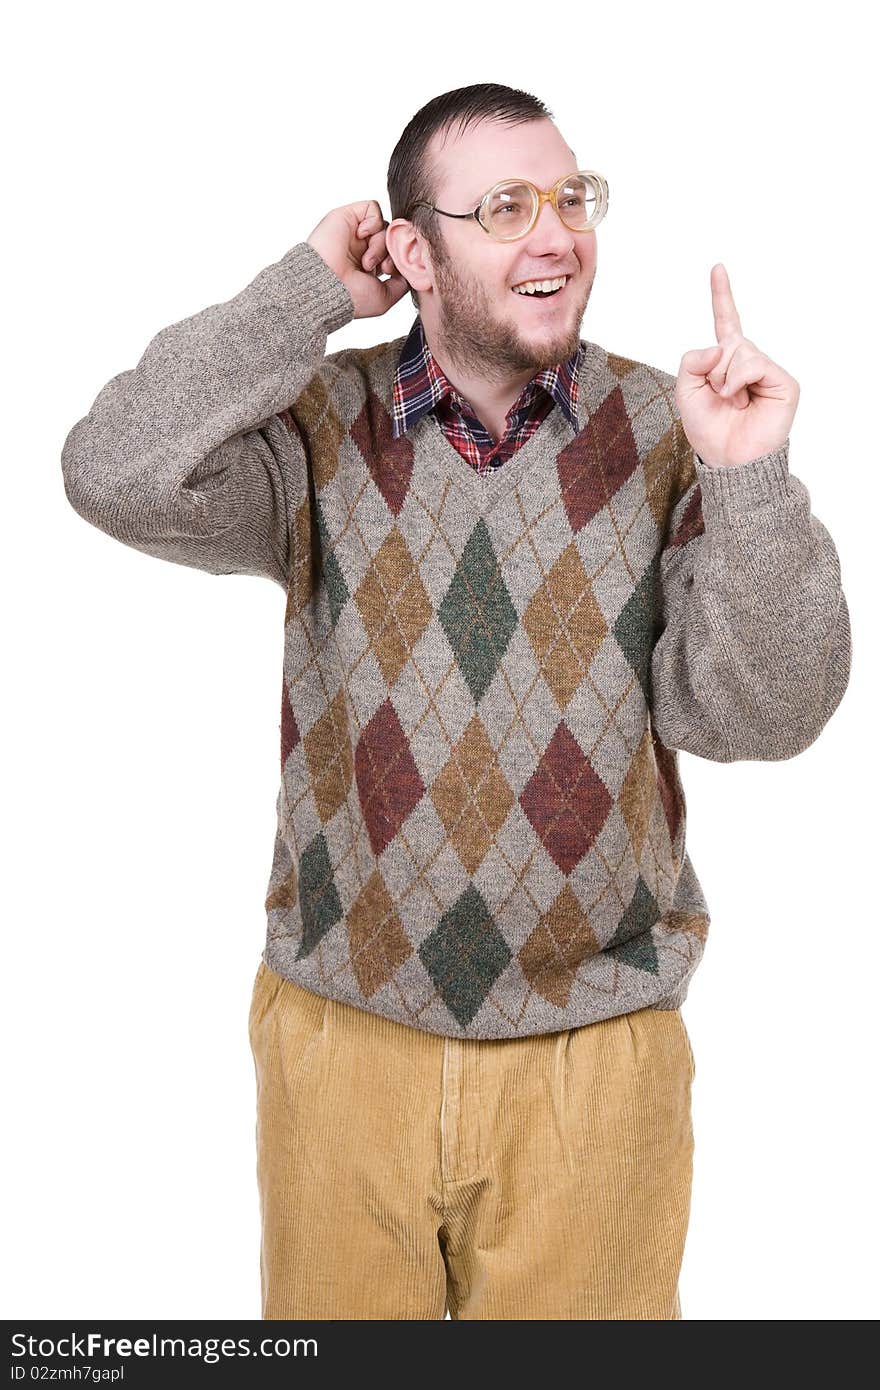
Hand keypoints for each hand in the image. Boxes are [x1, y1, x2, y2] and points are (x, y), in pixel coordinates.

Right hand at [307, 201, 410, 319]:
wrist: (326, 288)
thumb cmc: (351, 298)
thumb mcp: (384, 298)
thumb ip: (401, 284)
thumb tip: (410, 272)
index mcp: (368, 267)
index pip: (393, 253)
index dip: (398, 261)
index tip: (391, 273)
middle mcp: (361, 249)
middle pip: (391, 239)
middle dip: (391, 252)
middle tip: (384, 267)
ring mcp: (354, 233)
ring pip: (384, 226)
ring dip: (380, 244)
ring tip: (366, 261)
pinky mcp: (347, 217)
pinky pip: (372, 208)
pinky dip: (373, 222)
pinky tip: (361, 236)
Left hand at [675, 264, 799, 467]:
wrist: (728, 460)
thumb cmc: (710, 431)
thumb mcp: (686, 392)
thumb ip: (690, 362)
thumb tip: (718, 346)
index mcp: (726, 363)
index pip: (726, 323)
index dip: (722, 296)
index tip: (718, 269)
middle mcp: (749, 362)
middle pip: (726, 342)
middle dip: (712, 370)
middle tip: (719, 397)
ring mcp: (768, 371)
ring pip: (738, 351)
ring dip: (724, 378)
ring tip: (731, 401)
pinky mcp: (783, 382)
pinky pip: (753, 363)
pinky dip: (739, 379)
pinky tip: (740, 398)